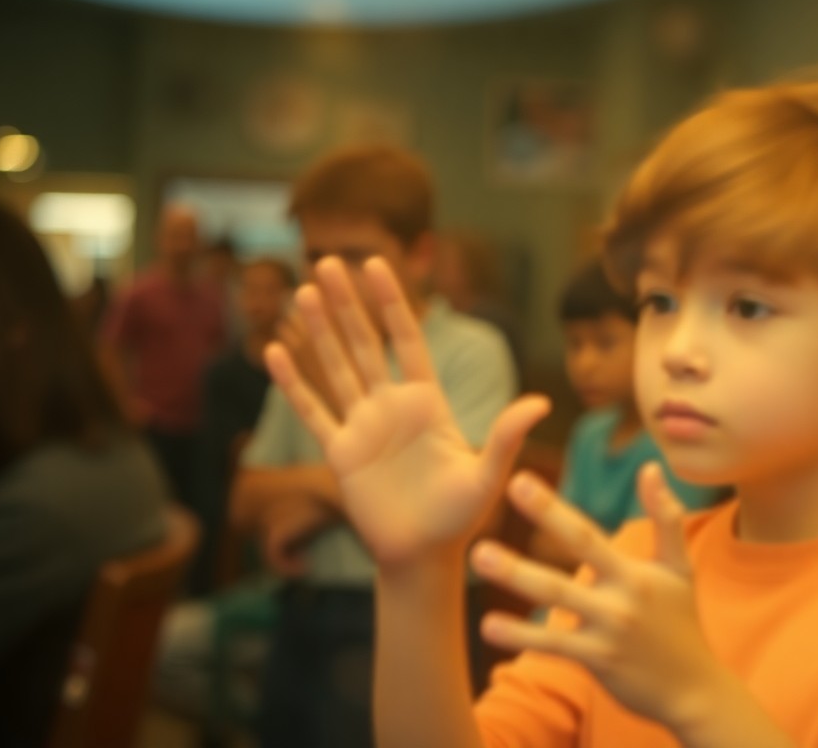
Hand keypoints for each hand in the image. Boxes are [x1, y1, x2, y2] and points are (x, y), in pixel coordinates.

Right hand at [263, 256, 548, 568]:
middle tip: (328, 261)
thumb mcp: (488, 474)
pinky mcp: (340, 453)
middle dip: (347, 304)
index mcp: (427, 403)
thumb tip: (542, 402)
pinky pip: (313, 412)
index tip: (375, 264)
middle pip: (364, 344)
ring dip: (318, 332)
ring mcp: (363, 427)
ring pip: (336, 368)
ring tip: (303, 292)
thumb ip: (506, 435)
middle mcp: (391, 407)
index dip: (390, 302)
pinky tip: (275, 353)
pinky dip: (293, 384)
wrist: (425, 557)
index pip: (405, 339)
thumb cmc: (461, 518)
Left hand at [470, 463, 726, 729]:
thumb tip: (651, 467)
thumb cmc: (682, 622)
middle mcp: (620, 598)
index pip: (586, 534)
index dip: (552, 508)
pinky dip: (521, 635)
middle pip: (573, 555)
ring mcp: (607, 630)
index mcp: (634, 572)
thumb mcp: (679, 568)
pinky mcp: (597, 661)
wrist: (694, 688)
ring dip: (516, 576)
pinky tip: (489, 625)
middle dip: (539, 523)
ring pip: (556, 598)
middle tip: (500, 494)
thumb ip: (666, 517)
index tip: (518, 481)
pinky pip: (553, 646)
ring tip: (479, 555)